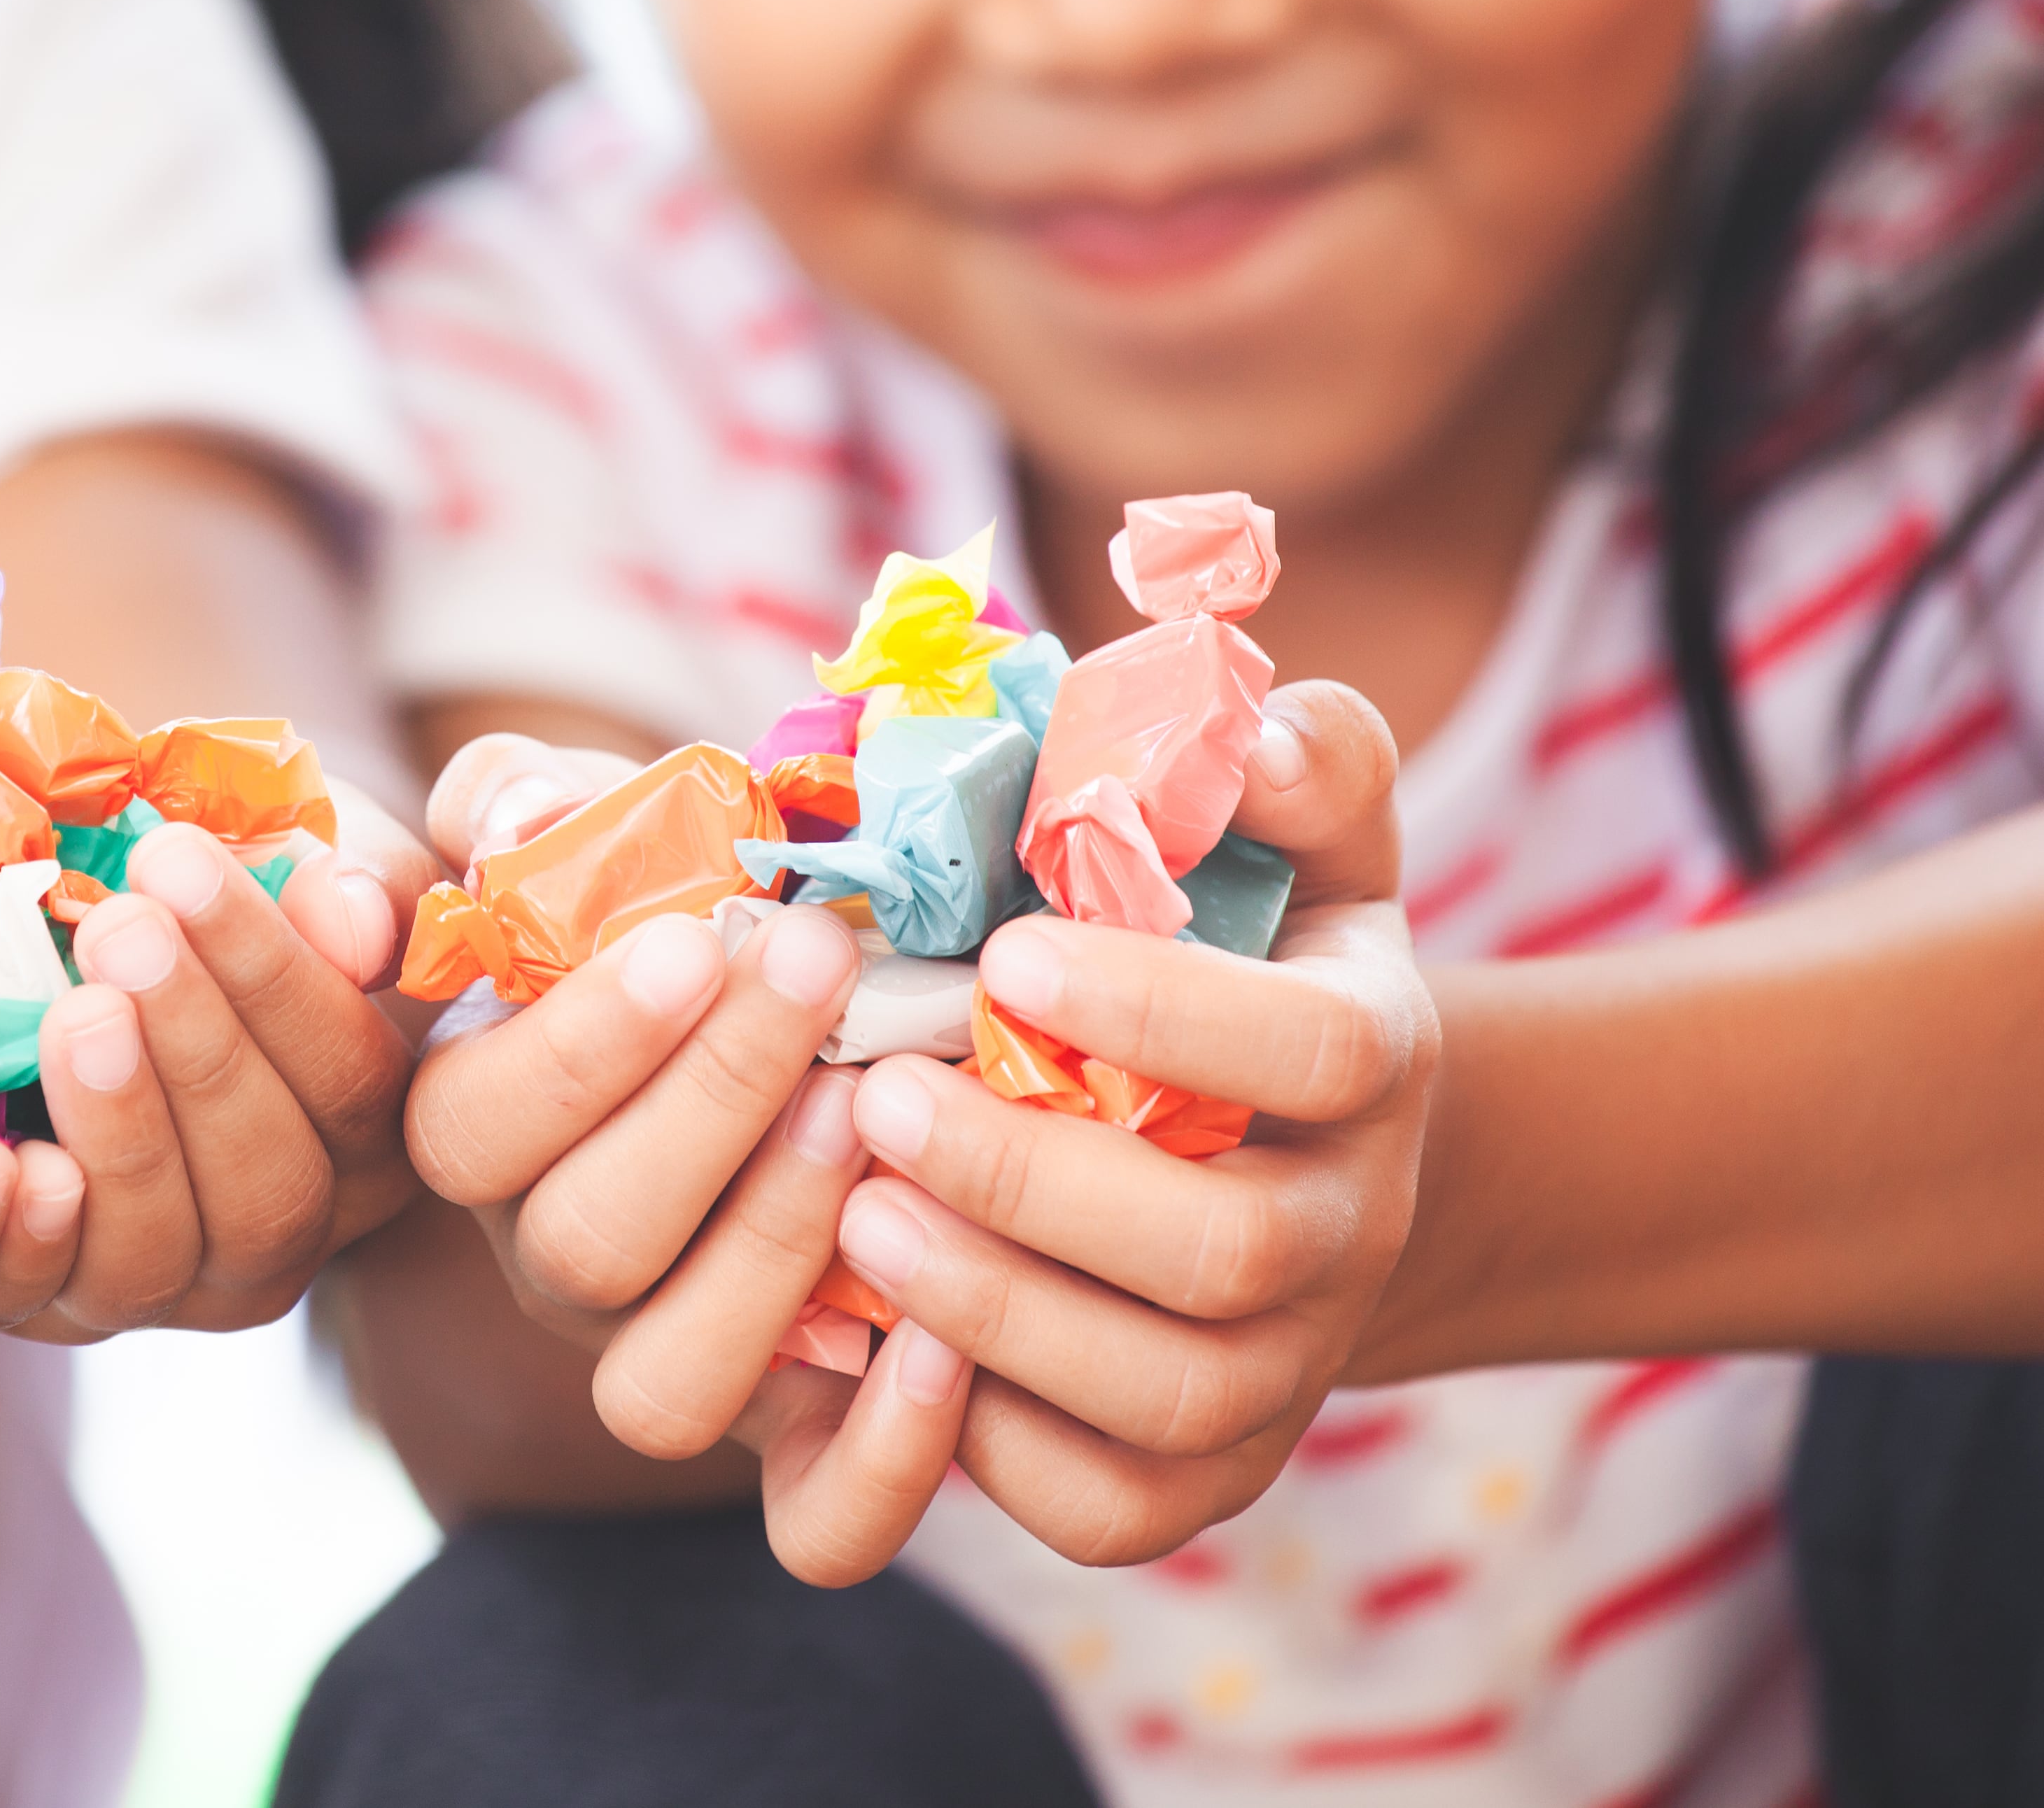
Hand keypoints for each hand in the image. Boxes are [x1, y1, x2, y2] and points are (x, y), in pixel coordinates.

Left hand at [0, 782, 434, 1340]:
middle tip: (121, 929)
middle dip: (197, 1051)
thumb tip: (357, 921)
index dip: (274, 974)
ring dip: (117, 1131)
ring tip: (69, 1014)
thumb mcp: (298, 873)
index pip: (352, 1082)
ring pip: (155, 1252)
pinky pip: (27, 1297)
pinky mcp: (43, 1306)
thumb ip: (359, 885)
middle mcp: (279, 1240)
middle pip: (267, 1184)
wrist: (81, 987)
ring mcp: (160, 1288)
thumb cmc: (209, 915)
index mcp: (366, 1143)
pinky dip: (9, 1237)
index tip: (182, 860)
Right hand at [400, 734, 963, 1579]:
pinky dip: (883, 1458)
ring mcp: (676, 1360)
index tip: (700, 942)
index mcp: (487, 1133)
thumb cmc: (683, 900)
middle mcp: (560, 1269)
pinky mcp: (801, 1443)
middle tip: (823, 967)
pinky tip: (953, 1334)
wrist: (808, 1006)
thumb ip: (523, 799)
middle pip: (583, 1248)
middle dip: (710, 1105)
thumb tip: (518, 814)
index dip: (579, 1051)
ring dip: (770, 1254)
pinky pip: (813, 1522)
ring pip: (667, 1391)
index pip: (476, 1127)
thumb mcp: (586, 824)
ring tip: (871, 1119)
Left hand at [802, 679, 1431, 1575]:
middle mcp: (1347, 1229)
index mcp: (1372, 1058)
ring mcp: (1284, 1367)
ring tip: (856, 1214)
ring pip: (1162, 1388)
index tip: (1006, 954)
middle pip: (1223, 1251)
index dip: (1165, 1013)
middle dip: (1037, 1182)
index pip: (1311, 1053)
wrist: (1296, 1154)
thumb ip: (1299, 758)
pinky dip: (999, 1446)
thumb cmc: (1252, 958)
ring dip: (998, 1311)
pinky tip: (892, 1346)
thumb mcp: (1298, 837)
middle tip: (881, 1100)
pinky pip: (1111, 1500)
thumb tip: (1261, 727)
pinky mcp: (1204, 1473)